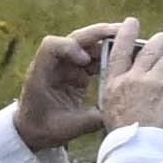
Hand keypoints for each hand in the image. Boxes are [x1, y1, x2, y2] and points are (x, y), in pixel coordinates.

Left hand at [11, 20, 114, 158]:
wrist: (32, 131)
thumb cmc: (43, 129)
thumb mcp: (67, 128)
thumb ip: (91, 119)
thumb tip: (119, 114)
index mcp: (42, 74)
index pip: (51, 46)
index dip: (69, 47)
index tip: (85, 61)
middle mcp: (53, 64)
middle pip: (74, 38)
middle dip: (97, 33)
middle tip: (122, 32)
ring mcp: (65, 66)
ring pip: (87, 45)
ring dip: (108, 42)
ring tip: (131, 42)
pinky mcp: (76, 71)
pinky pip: (94, 57)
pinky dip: (110, 56)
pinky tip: (127, 57)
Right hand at [90, 35, 162, 145]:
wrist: (140, 150)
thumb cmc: (129, 138)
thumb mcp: (112, 113)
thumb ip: (123, 94)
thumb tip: (137, 85)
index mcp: (115, 85)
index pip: (118, 52)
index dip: (125, 35)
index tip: (131, 23)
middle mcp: (133, 79)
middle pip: (151, 49)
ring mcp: (153, 82)